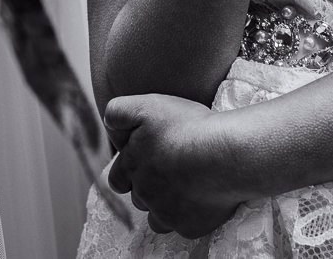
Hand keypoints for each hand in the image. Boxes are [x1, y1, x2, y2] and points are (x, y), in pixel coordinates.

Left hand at [104, 94, 249, 237]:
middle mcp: (144, 193)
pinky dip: (189, 215)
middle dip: (148, 188)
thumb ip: (119, 112)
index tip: (146, 163)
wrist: (224, 155)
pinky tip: (202, 197)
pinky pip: (182, 226)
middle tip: (170, 172)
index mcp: (132, 165)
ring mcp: (165, 213)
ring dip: (166, 204)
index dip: (128, 172)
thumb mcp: (147, 106)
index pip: (117, 179)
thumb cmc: (188, 128)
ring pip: (157, 216)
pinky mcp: (187, 226)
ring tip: (186, 185)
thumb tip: (107, 122)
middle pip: (138, 198)